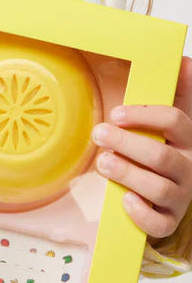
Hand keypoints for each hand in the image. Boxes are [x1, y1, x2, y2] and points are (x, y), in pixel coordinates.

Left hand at [92, 56, 191, 238]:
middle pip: (162, 157)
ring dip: (128, 174)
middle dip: (128, 144)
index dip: (144, 116)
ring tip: (102, 163)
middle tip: (99, 134)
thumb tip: (183, 59)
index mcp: (187, 139)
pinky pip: (159, 223)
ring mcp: (180, 196)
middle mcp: (188, 167)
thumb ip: (177, 91)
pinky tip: (125, 200)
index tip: (115, 113)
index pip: (175, 122)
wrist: (166, 193)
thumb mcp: (170, 120)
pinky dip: (142, 214)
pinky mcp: (168, 220)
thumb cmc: (162, 149)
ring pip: (160, 189)